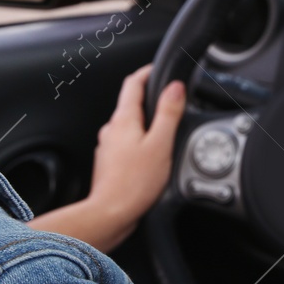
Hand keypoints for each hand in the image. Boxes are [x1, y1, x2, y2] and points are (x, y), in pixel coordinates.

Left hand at [27, 64, 185, 251]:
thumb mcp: (160, 144)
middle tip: (169, 102)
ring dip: (145, 125)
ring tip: (164, 133)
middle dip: (149, 101)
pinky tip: (151, 158)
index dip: (146, 72)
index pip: (133, 83)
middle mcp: (111, 130)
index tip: (158, 69)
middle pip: (130, 105)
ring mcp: (108, 148)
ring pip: (129, 127)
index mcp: (123, 120)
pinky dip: (140, 144)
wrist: (110, 214)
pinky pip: (126, 146)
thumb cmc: (134, 184)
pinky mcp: (109, 165)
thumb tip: (174, 87)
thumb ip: (168, 113)